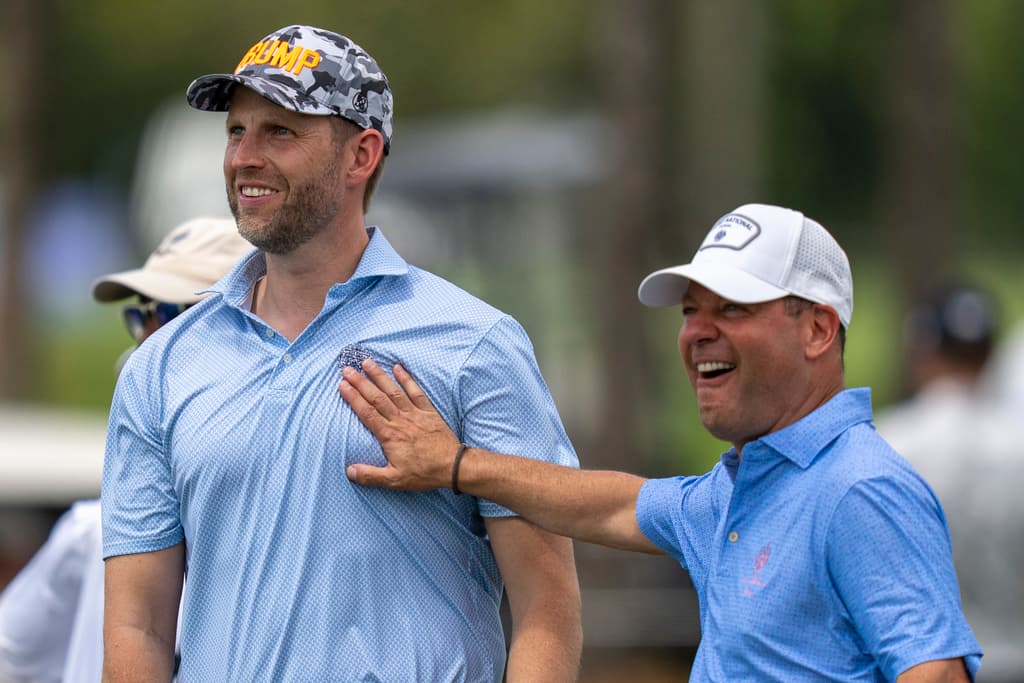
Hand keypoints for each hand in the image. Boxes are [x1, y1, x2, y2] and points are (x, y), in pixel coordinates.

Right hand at [340, 359, 461, 490]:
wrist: (453, 466)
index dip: (353, 398)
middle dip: (360, 382)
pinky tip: (398, 368)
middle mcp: (400, 420)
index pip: (366, 413)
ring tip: (367, 362)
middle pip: (376, 397)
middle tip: (347, 369)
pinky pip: (416, 392)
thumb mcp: (394, 480)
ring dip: (380, 376)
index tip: (342, 385)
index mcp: (389, 435)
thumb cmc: (424, 473)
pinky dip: (406, 379)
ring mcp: (415, 414)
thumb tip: (348, 471)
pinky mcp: (428, 412)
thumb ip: (370, 475)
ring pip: (393, 391)